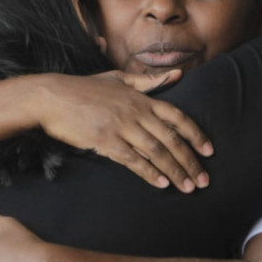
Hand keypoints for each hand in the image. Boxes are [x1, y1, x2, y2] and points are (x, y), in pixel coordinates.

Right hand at [35, 71, 212, 192]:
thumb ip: (149, 80)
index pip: (177, 117)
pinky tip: (161, 183)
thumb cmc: (84, 88)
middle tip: (204, 180)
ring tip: (188, 187)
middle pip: (171, 139)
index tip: (209, 151)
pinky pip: (133, 159)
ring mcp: (121, 126)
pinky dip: (149, 172)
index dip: (196, 135)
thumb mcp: (118, 79)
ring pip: (156, 151)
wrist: (52, 97)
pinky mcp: (105, 140)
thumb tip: (178, 75)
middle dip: (191, 161)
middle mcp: (136, 112)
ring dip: (175, 171)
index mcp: (141, 98)